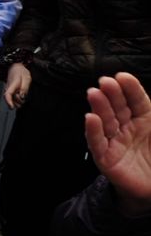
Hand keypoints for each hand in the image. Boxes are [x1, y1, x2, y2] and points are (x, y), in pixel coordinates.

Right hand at [3, 63, 30, 108]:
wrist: (15, 67)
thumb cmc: (21, 72)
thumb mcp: (26, 78)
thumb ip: (25, 88)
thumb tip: (22, 97)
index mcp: (12, 85)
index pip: (8, 95)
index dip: (9, 102)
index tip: (12, 107)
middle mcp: (8, 89)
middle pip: (10, 99)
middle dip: (17, 102)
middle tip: (24, 99)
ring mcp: (8, 90)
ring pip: (11, 99)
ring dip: (18, 101)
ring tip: (23, 97)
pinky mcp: (10, 91)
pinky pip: (12, 98)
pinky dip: (17, 100)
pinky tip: (21, 97)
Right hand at [85, 73, 150, 215]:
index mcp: (146, 121)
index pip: (137, 101)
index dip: (130, 89)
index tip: (123, 76)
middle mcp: (128, 128)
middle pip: (118, 108)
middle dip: (112, 94)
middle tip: (105, 82)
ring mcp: (116, 142)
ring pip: (106, 121)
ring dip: (99, 107)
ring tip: (94, 93)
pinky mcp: (106, 158)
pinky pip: (98, 143)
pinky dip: (93, 131)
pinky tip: (90, 118)